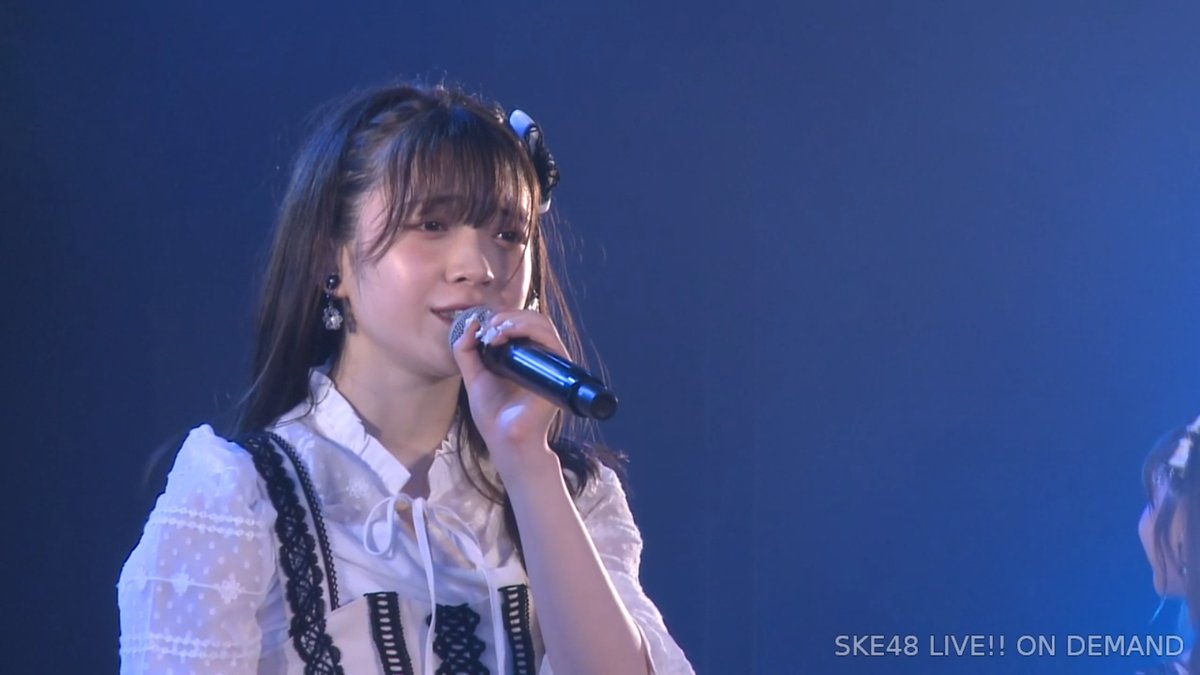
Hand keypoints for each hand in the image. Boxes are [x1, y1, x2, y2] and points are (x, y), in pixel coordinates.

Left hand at [451, 309, 567, 473]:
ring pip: (541, 323)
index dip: (501, 317)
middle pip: (532, 318)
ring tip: (494, 332)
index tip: (481, 327)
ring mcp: (550, 362)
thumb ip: (466, 349)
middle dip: (506, 316)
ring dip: (515, 320)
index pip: (520, 323)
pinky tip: (504, 336)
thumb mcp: (473, 375)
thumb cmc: (493, 414)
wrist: (504, 438)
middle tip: (487, 327)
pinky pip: (549, 339)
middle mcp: (539, 357)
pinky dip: (527, 328)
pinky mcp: (558, 369)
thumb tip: (471, 322)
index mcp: (523, 356)